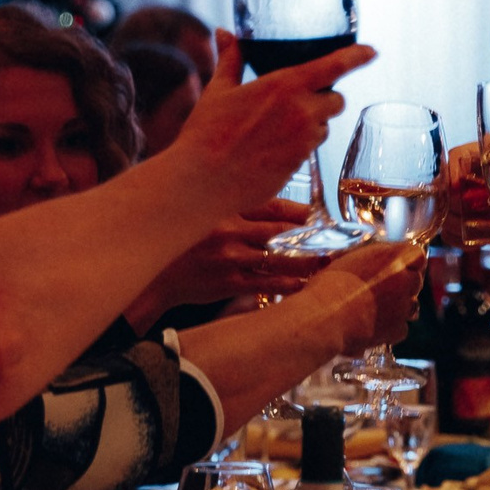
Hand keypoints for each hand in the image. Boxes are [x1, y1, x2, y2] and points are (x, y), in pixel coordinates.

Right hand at [150, 200, 318, 309]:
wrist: (154, 273)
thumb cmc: (183, 242)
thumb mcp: (206, 214)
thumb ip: (235, 207)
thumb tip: (274, 208)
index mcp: (225, 207)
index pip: (273, 205)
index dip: (300, 212)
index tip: (318, 217)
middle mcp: (230, 230)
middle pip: (283, 231)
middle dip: (312, 236)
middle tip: (336, 240)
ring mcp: (231, 258)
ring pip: (280, 259)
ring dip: (307, 262)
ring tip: (327, 263)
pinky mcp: (229, 283)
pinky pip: (267, 284)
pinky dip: (288, 284)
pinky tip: (304, 284)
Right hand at [175, 33, 370, 214]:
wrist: (203, 180)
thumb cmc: (206, 133)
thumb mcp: (218, 90)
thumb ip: (230, 59)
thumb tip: (224, 32)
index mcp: (284, 84)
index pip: (334, 65)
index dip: (357, 56)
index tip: (372, 52)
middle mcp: (301, 110)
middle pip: (337, 99)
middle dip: (325, 100)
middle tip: (299, 103)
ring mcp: (304, 140)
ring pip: (325, 127)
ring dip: (313, 125)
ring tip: (278, 129)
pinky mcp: (300, 164)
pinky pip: (312, 150)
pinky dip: (301, 146)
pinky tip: (274, 148)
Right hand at [304, 242, 426, 354]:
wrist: (324, 317)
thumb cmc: (329, 285)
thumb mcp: (349, 259)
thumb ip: (371, 258)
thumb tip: (374, 261)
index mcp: (394, 258)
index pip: (417, 256)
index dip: (408, 262)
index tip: (398, 267)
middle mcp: (405, 280)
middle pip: (415, 281)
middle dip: (403, 285)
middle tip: (381, 290)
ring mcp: (404, 307)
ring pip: (410, 305)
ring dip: (398, 307)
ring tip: (373, 309)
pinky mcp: (398, 329)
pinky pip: (401, 327)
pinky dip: (390, 328)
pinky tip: (371, 326)